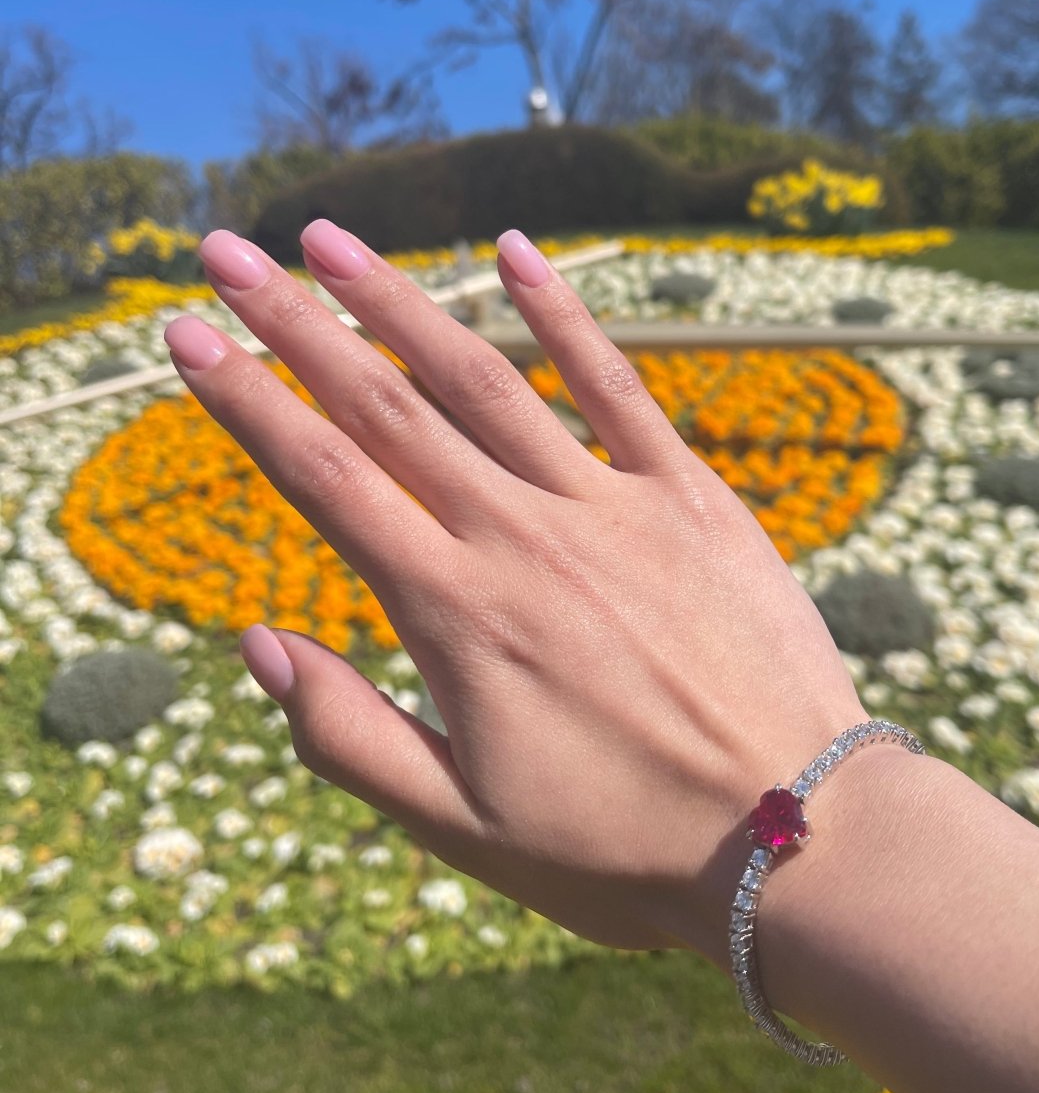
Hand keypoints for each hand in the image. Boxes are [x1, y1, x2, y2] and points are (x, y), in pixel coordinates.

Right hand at [163, 222, 867, 965]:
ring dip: (401, 301)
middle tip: (225, 252)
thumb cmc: (623, 853)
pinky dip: (563, 315)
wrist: (799, 840)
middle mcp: (523, 538)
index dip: (245, 402)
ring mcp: (613, 507)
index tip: (185, 336)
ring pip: (484, 381)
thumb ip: (348, 736)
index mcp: (457, 615)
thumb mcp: (462, 829)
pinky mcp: (694, 497)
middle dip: (294, 323)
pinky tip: (514, 250)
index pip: (325, 480)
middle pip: (386, 407)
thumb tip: (255, 643)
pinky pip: (619, 387)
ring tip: (330, 239)